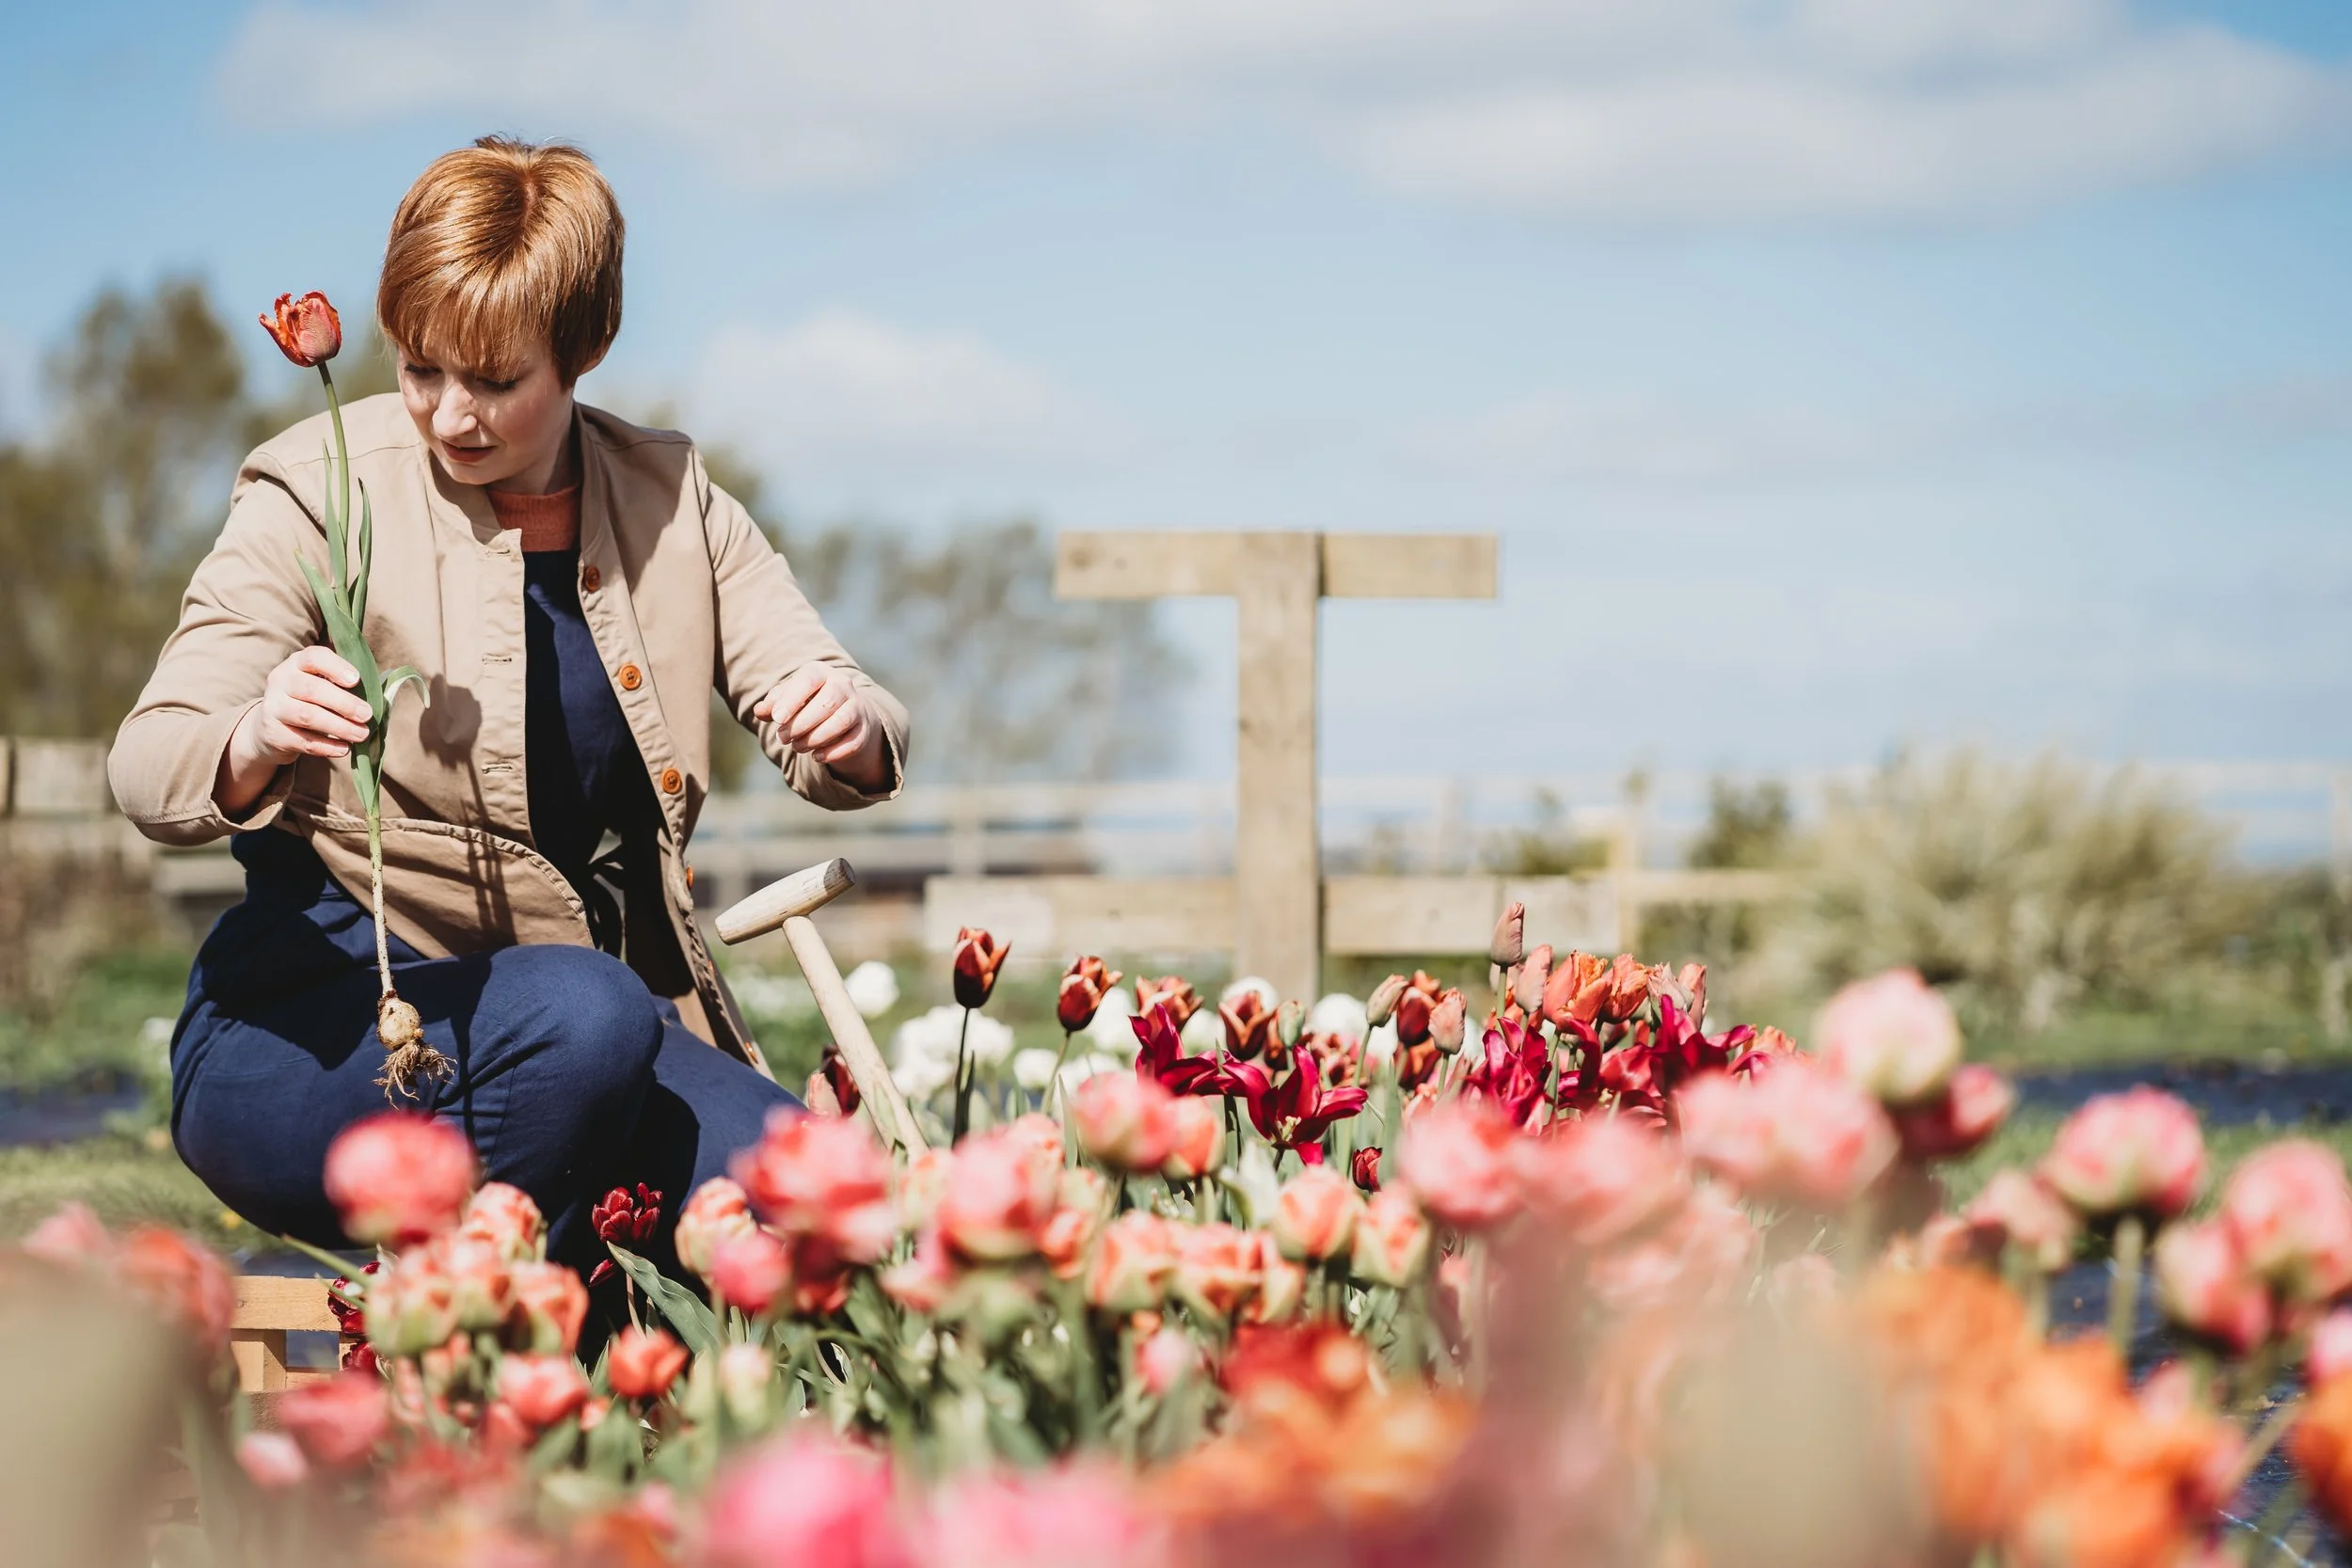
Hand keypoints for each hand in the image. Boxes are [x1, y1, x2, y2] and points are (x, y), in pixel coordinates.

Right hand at [215, 646, 372, 815]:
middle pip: (311, 689)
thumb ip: (345, 685)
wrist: (271, 727)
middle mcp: (281, 681)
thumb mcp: (322, 685)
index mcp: (297, 663)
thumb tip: (380, 696)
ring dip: (339, 727)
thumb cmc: (310, 700)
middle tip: (367, 715)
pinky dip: (327, 746)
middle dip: (344, 703)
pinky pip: (303, 741)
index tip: (356, 680)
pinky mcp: (273, 733)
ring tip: (361, 734)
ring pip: (307, 716)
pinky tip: (345, 749)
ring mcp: (273, 707)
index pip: (313, 657)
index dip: (335, 667)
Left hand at [753, 665, 888, 791]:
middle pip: (826, 703)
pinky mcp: (863, 728)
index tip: (777, 719)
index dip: (792, 699)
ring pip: (842, 721)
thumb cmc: (805, 702)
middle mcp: (842, 684)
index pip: (808, 680)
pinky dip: (834, 752)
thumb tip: (760, 711)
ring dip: (817, 738)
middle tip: (783, 738)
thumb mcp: (787, 699)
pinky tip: (816, 757)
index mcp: (820, 672)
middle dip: (801, 724)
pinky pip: (853, 741)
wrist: (839, 710)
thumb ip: (772, 705)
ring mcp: (856, 706)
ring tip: (798, 747)